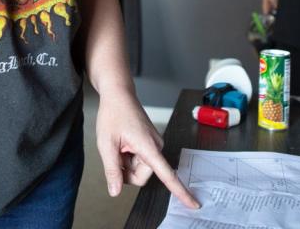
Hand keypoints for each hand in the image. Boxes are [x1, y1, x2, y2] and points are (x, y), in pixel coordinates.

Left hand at [95, 91, 199, 209]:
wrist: (119, 95)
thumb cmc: (114, 114)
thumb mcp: (106, 144)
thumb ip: (112, 170)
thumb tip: (115, 191)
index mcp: (149, 146)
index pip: (167, 174)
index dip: (180, 191)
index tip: (193, 204)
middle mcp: (156, 146)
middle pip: (142, 177)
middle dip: (126, 171)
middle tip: (116, 152)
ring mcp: (154, 145)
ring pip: (140, 170)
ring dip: (126, 163)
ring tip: (120, 144)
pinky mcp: (151, 144)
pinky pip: (141, 161)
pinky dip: (129, 157)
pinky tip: (124, 143)